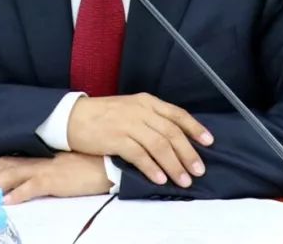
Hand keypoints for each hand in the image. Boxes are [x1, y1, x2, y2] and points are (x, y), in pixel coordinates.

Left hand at [0, 153, 110, 203]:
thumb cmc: (88, 163)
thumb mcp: (62, 163)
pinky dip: (18, 194)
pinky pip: (32, 186)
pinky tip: (7, 202)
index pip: (6, 159)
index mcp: (38, 155)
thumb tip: (27, 180)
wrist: (108, 161)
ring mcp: (46, 168)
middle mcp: (38, 159)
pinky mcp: (56, 179)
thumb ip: (45, 168)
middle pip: (2, 166)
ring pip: (11, 174)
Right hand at [67, 93, 212, 188]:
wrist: (73, 117)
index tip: (209, 142)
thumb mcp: (130, 109)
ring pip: (159, 146)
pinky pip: (140, 155)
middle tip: (198, 170)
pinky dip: (152, 168)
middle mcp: (140, 111)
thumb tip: (173, 138)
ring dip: (174, 165)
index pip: (177, 114)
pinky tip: (160, 179)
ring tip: (183, 180)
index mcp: (146, 102)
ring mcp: (128, 124)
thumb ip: (150, 119)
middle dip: (188, 153)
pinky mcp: (116, 139)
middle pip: (172, 133)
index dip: (195, 128)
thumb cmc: (102, 115)